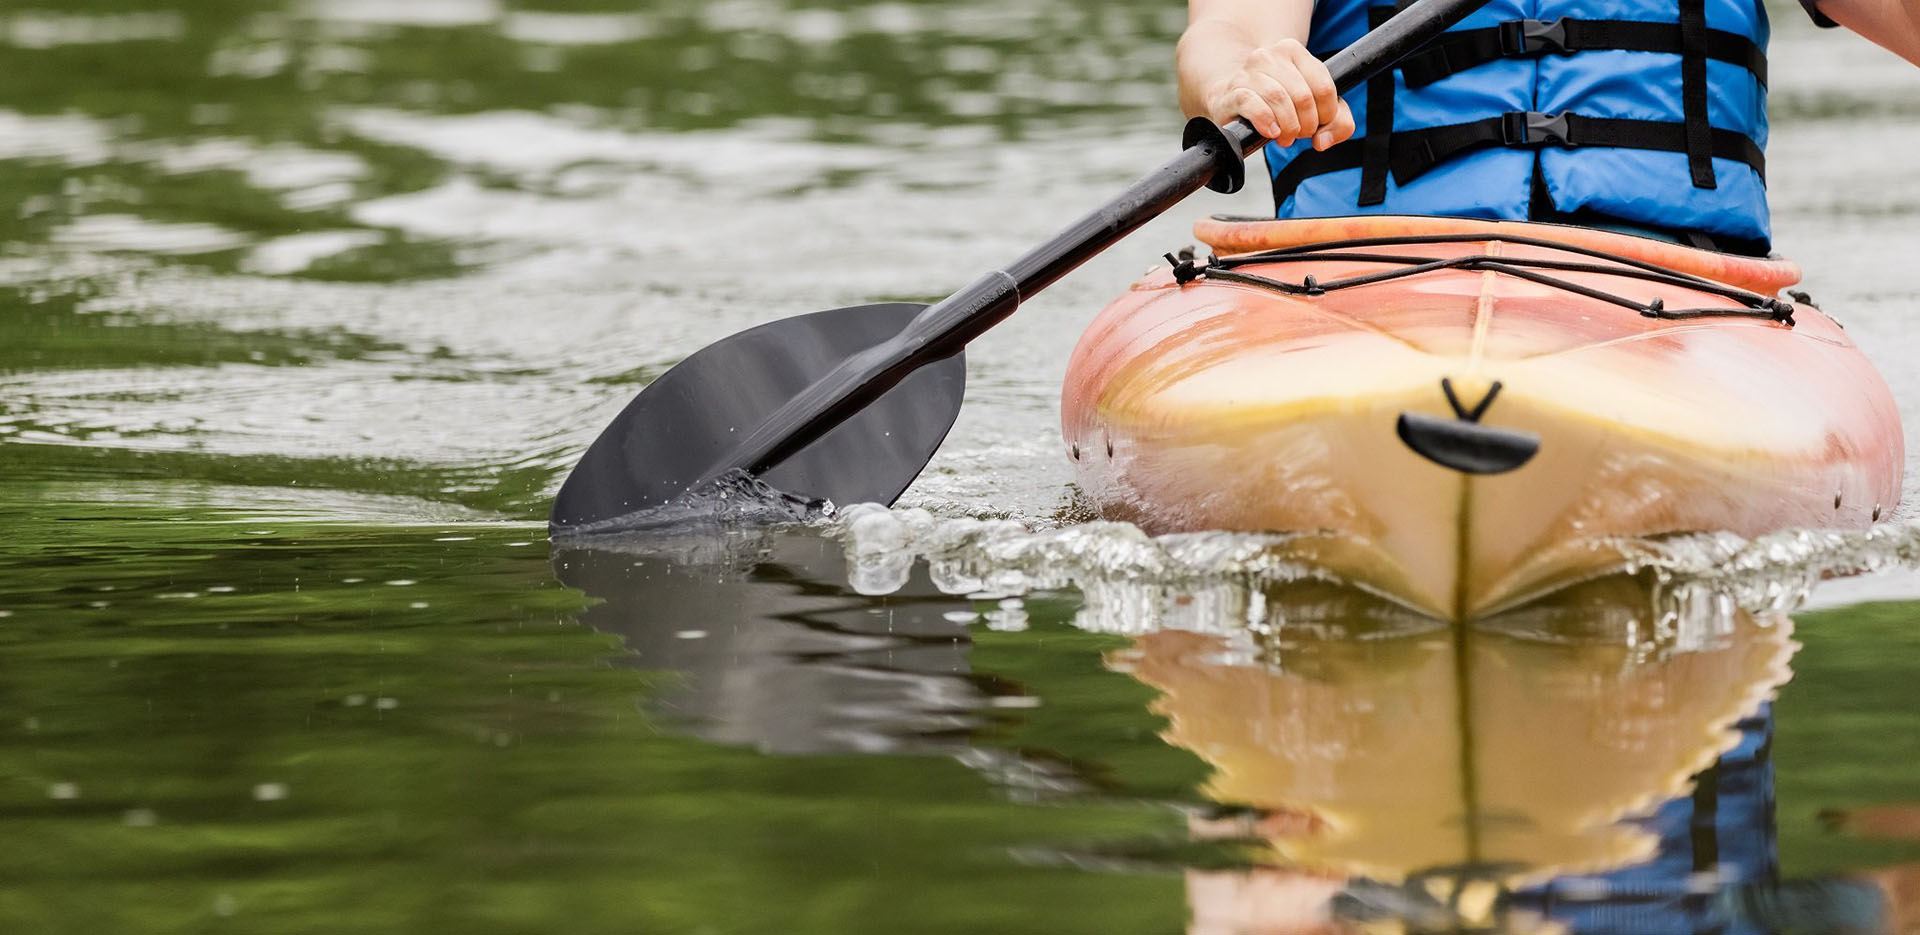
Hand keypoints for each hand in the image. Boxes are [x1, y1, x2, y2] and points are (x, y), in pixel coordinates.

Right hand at [1202, 39, 1354, 149]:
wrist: (1231, 99)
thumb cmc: (1277, 104)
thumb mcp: (1314, 108)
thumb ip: (1337, 122)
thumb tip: (1323, 141)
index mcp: (1294, 51)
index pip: (1324, 86)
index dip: (1326, 114)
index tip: (1318, 124)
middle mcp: (1270, 56)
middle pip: (1303, 96)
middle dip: (1306, 124)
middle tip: (1299, 133)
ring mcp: (1249, 72)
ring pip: (1279, 99)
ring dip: (1288, 127)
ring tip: (1285, 137)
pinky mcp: (1232, 92)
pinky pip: (1253, 105)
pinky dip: (1266, 121)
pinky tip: (1271, 131)